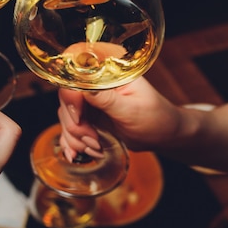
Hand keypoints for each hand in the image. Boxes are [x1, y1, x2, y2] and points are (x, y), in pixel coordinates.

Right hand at [57, 77, 181, 160]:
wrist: (162, 135)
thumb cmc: (156, 117)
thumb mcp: (133, 110)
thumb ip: (108, 99)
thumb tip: (83, 88)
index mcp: (107, 73)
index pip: (75, 75)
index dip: (70, 97)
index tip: (79, 118)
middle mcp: (94, 84)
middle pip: (66, 99)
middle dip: (75, 125)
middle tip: (93, 139)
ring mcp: (88, 101)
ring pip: (65, 116)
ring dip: (75, 137)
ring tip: (96, 148)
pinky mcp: (87, 117)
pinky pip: (68, 128)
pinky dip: (72, 143)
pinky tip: (79, 154)